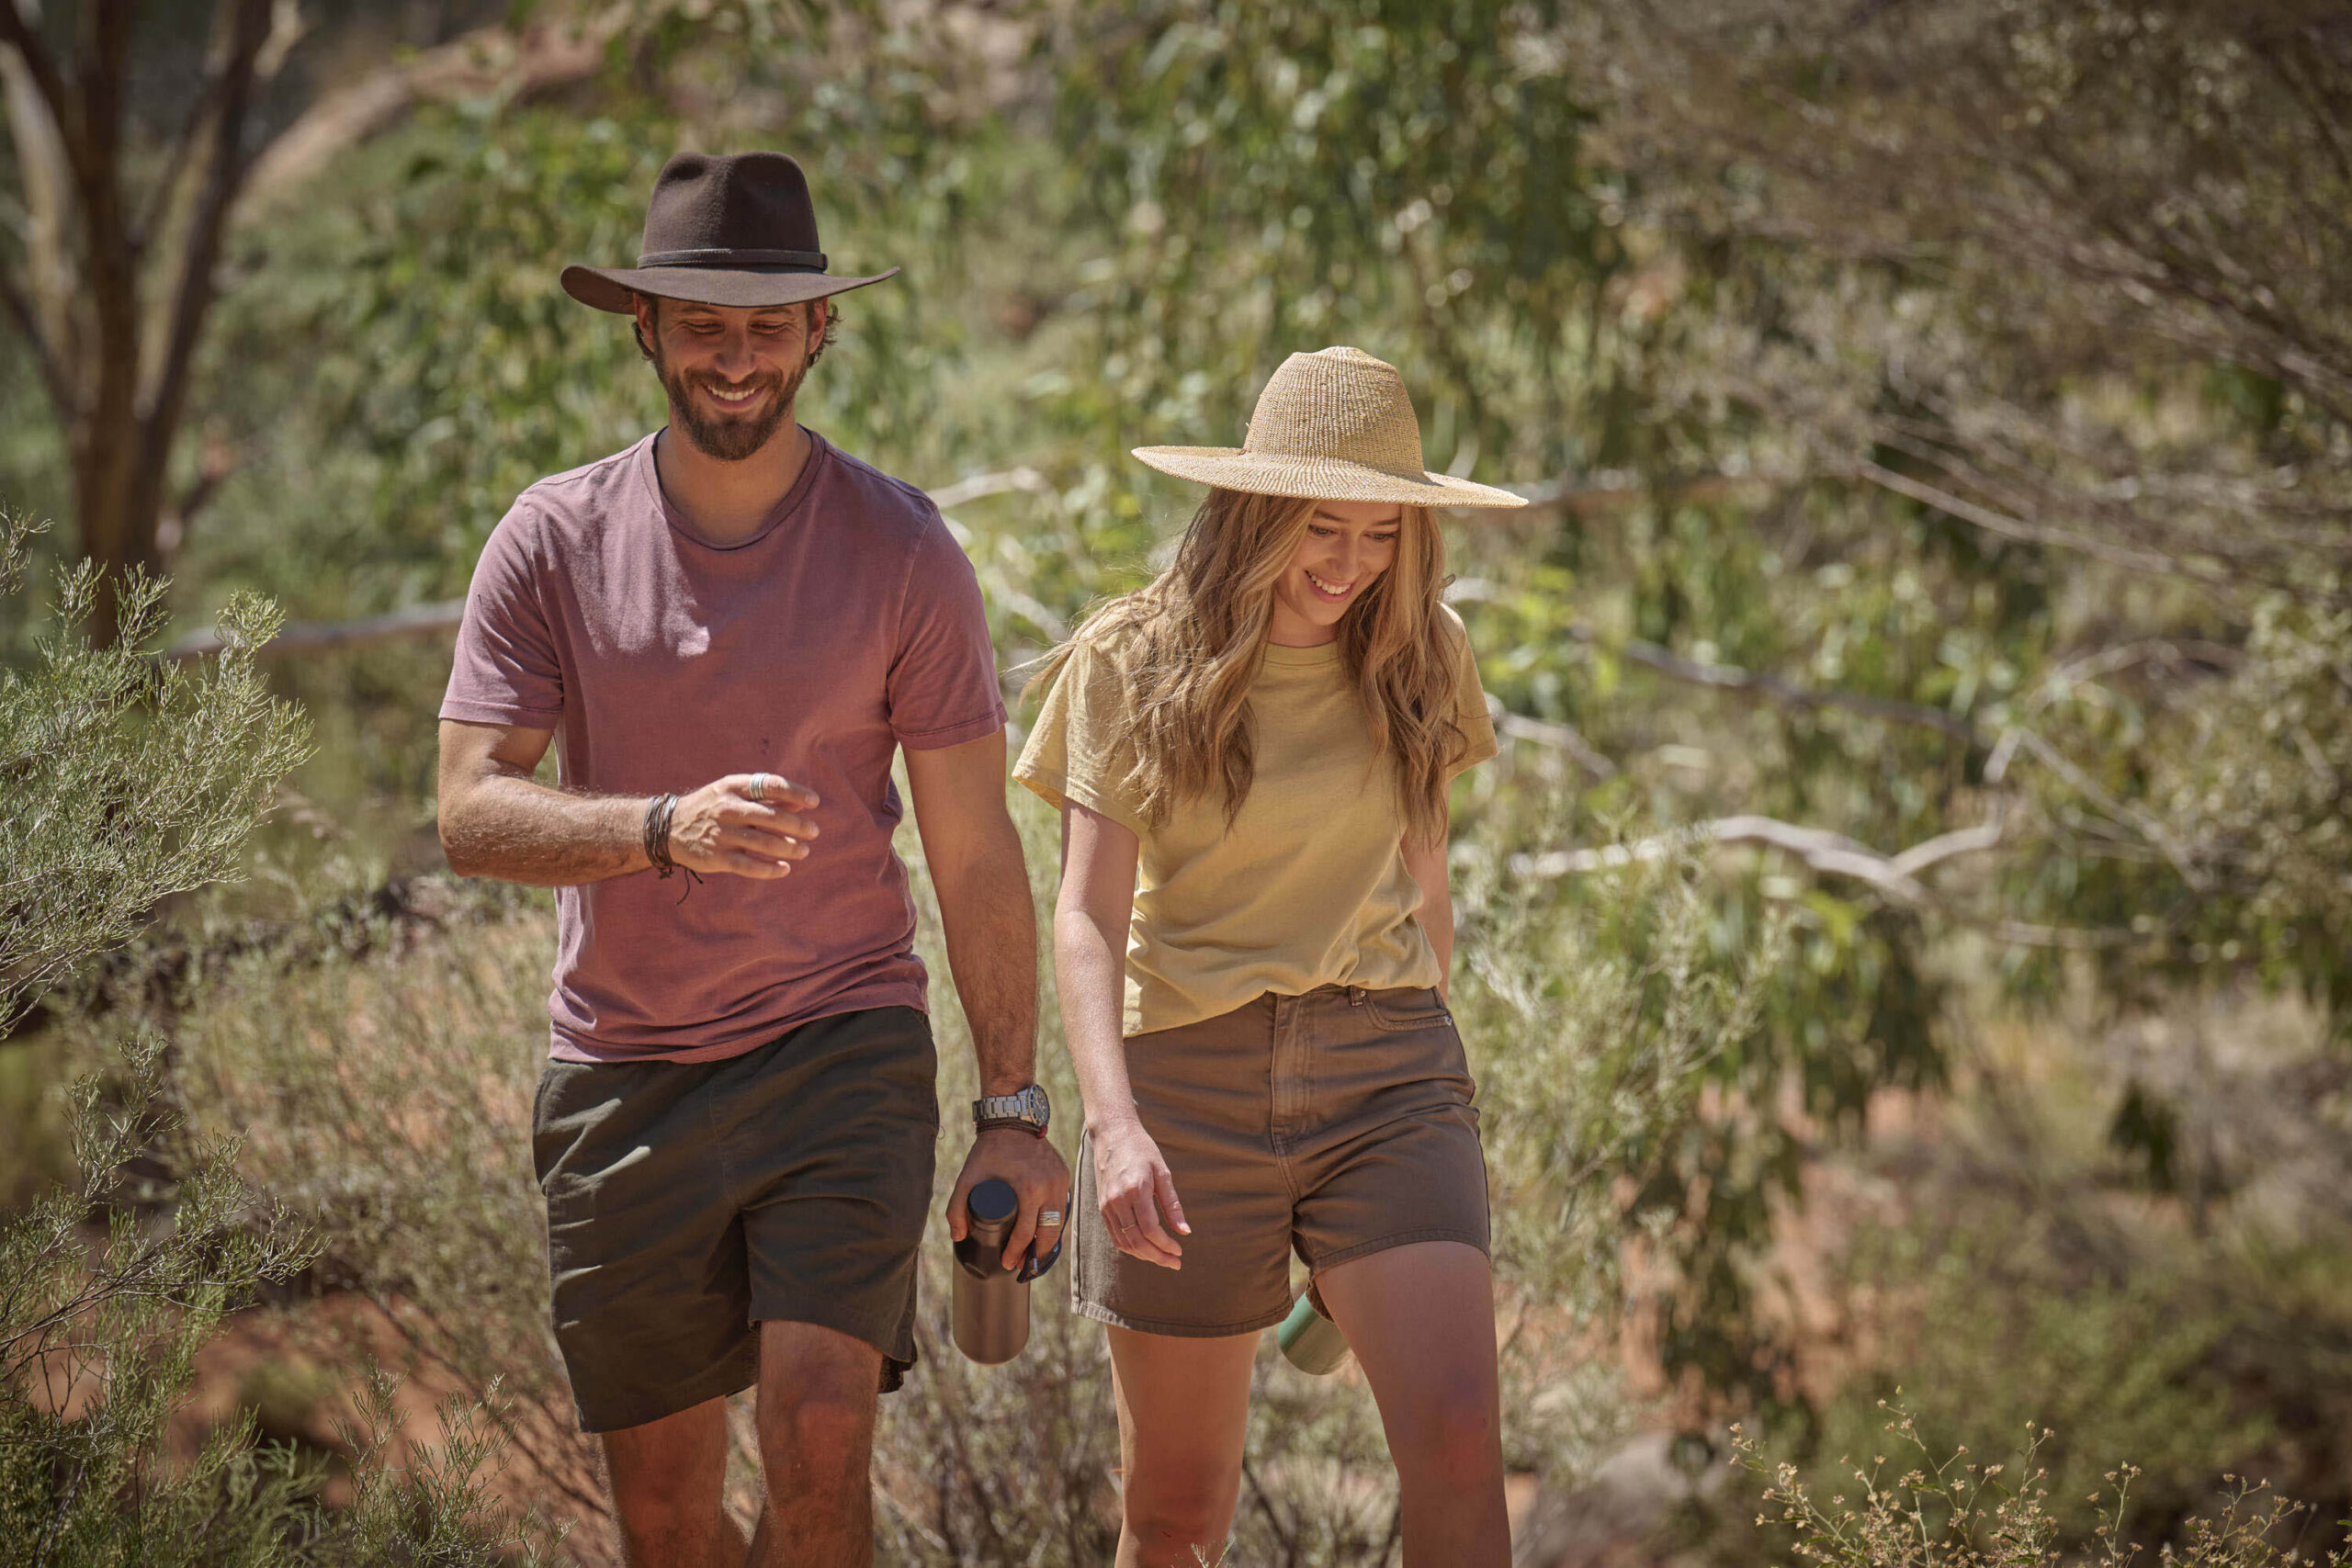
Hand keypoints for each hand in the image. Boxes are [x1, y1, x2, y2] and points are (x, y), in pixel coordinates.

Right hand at [667, 773, 819, 879]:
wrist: (667, 829)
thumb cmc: (710, 808)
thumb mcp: (732, 794)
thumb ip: (764, 798)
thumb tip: (800, 804)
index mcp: (733, 787)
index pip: (770, 785)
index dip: (795, 792)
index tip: (813, 802)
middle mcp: (728, 809)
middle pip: (772, 817)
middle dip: (798, 825)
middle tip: (814, 831)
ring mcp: (722, 834)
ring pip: (764, 843)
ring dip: (789, 848)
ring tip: (803, 851)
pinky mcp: (716, 857)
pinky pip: (749, 866)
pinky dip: (770, 869)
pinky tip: (784, 869)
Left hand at [945, 1127, 1072, 1271]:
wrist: (1011, 1121)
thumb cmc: (989, 1151)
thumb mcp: (967, 1178)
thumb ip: (956, 1208)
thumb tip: (959, 1237)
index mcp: (1030, 1189)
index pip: (1027, 1232)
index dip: (1017, 1252)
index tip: (1007, 1263)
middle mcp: (1051, 1187)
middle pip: (1050, 1233)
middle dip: (1037, 1256)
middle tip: (1022, 1267)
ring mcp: (1061, 1181)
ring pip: (1060, 1223)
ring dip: (1049, 1243)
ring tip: (1033, 1256)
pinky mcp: (1064, 1176)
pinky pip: (1063, 1207)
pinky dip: (1055, 1224)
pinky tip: (1045, 1234)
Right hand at [1091, 1117, 1187, 1269]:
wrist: (1112, 1134)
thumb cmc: (1142, 1150)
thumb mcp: (1162, 1173)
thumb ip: (1172, 1205)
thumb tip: (1185, 1232)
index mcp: (1136, 1190)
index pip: (1151, 1230)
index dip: (1166, 1245)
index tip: (1179, 1251)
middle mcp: (1117, 1201)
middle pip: (1137, 1241)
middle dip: (1157, 1256)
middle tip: (1175, 1263)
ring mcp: (1107, 1205)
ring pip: (1125, 1242)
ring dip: (1145, 1255)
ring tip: (1163, 1258)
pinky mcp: (1102, 1207)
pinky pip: (1115, 1235)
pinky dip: (1130, 1247)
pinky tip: (1145, 1249)